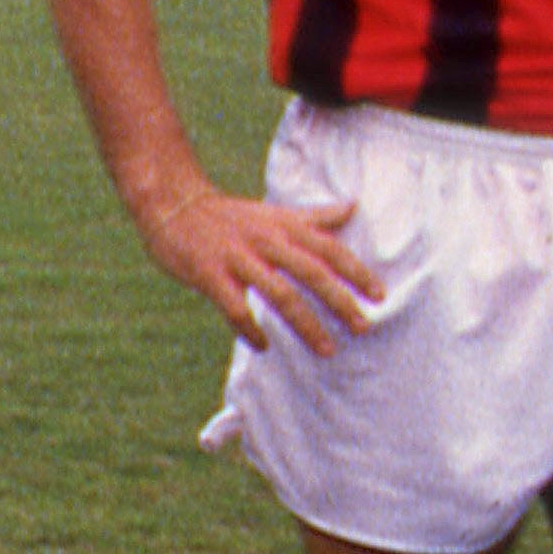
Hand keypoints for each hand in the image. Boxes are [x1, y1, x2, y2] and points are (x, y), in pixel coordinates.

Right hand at [132, 178, 381, 355]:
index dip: (355, 271)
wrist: (172, 204)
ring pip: (278, 294)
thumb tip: (353, 208)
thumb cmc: (230, 216)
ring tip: (327, 349)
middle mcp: (265, 241)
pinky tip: (263, 347)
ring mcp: (237, 258)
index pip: (328, 248)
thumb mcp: (273, 213)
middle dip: (338, 301)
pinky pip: (234, 308)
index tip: (379, 295)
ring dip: (305, 324)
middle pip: (309, 272)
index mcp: (283, 226)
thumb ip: (314, 217)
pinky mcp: (209, 275)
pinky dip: (250, 330)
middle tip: (363, 327)